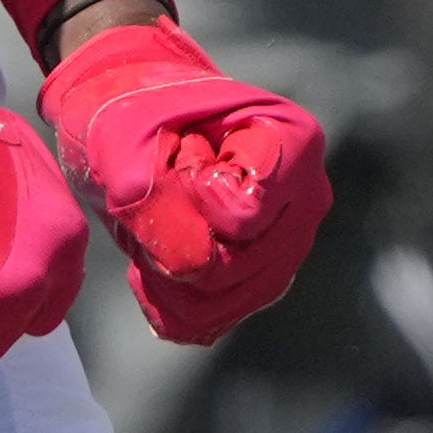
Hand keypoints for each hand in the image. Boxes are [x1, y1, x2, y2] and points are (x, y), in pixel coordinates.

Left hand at [36, 16, 330, 343]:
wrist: (134, 115)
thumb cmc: (135, 109)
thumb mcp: (126, 136)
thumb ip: (154, 197)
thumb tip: (191, 267)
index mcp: (293, 144)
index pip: (239, 217)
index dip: (189, 193)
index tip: (181, 149)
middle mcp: (306, 201)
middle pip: (230, 269)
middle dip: (172, 238)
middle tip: (157, 187)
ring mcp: (287, 246)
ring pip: (218, 304)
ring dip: (164, 272)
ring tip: (152, 220)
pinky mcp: (258, 280)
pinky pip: (205, 323)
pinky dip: (164, 299)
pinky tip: (149, 259)